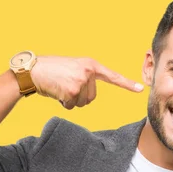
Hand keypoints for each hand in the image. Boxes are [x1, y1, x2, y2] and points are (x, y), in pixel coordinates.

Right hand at [29, 56, 143, 109]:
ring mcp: (81, 82)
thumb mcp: (72, 68)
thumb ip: (84, 77)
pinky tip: (55, 92)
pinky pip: (72, 106)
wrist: (33, 70)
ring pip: (82, 103)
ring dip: (71, 101)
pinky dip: (63, 103)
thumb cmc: (50, 70)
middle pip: (92, 97)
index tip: (139, 89)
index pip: (112, 76)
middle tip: (65, 86)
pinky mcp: (72, 91)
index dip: (126, 84)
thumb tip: (87, 97)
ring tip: (60, 88)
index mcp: (90, 65)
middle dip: (78, 97)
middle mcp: (88, 72)